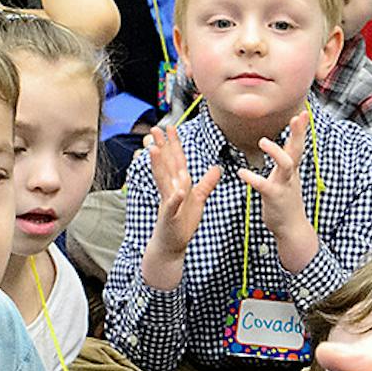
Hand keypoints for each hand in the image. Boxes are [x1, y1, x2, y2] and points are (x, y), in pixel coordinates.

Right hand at [145, 121, 223, 263]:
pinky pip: (172, 207)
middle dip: (161, 147)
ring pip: (164, 181)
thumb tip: (217, 168)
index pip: (176, 161)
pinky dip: (174, 199)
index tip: (170, 127)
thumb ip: (206, 183)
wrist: (171, 244)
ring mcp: (169, 203)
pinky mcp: (170, 217)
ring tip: (154, 150)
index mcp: (178, 184)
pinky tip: (177, 192)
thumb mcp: (198, 199)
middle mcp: (171, 190)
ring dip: (159, 166)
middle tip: (155, 129)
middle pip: (166, 165)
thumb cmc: (182, 222)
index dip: (174, 144)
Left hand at [237, 110, 313, 245]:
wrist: (291, 228)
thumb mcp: (288, 179)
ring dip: (276, 152)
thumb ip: (286, 162)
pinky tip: (242, 173)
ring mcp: (284, 185)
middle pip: (297, 150)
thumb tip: (284, 147)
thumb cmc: (287, 202)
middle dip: (298, 134)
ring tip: (263, 141)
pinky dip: (253, 178)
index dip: (301, 130)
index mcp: (292, 170)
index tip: (303, 113)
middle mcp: (290, 175)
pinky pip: (264, 186)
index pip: (298, 145)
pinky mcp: (274, 197)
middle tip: (297, 117)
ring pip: (286, 165)